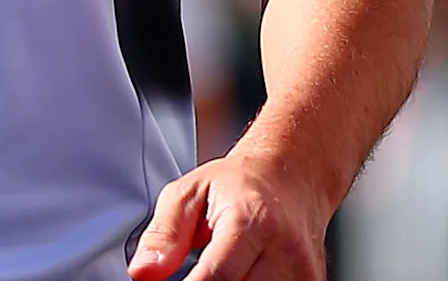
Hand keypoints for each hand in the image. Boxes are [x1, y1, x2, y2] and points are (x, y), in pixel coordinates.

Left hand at [131, 147, 333, 280]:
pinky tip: (242, 275)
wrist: (293, 175)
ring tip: (221, 268)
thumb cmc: (240, 184)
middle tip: (194, 271)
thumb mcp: (189, 192)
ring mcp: (304, 273)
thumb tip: (143, 273)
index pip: (219, 276)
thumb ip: (163, 234)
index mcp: (252, 219)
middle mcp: (285, 249)